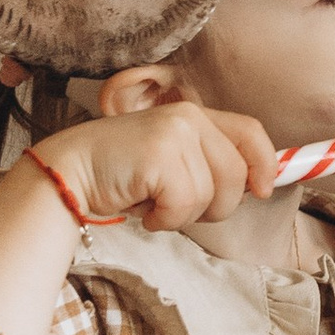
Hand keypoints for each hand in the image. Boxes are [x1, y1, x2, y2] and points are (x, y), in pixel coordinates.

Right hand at [33, 102, 277, 231]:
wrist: (68, 172)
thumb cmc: (120, 174)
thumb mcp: (171, 161)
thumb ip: (207, 164)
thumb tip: (253, 187)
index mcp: (194, 115)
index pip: (250, 131)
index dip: (266, 163)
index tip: (263, 190)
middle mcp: (188, 117)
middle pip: (236, 174)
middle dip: (216, 206)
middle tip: (178, 207)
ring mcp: (174, 133)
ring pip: (213, 195)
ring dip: (183, 215)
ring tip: (153, 202)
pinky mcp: (160, 155)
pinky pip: (185, 205)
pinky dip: (165, 220)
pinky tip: (143, 209)